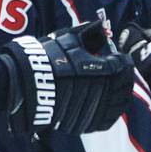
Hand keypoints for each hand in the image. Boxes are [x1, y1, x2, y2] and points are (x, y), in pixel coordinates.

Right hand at [0, 20, 135, 135]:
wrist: (25, 84)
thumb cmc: (47, 58)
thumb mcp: (69, 39)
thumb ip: (89, 33)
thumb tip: (102, 27)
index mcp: (106, 70)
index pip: (124, 66)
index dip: (121, 60)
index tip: (117, 58)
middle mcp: (106, 91)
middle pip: (125, 85)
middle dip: (123, 77)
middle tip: (117, 72)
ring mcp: (97, 109)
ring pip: (119, 104)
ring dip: (119, 94)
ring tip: (112, 87)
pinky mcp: (87, 123)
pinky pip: (107, 120)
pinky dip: (109, 111)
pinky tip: (105, 103)